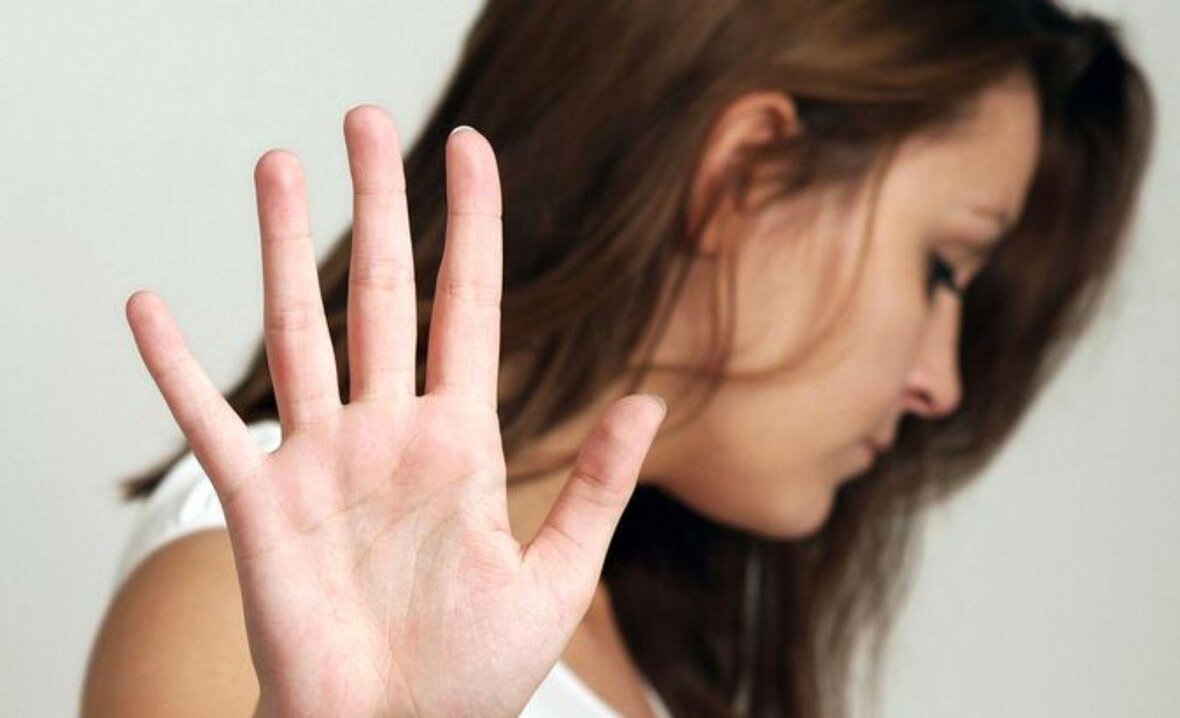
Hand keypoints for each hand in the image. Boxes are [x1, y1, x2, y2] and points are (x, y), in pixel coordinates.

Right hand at [124, 104, 666, 716]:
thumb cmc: (472, 677)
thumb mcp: (556, 579)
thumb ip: (596, 487)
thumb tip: (649, 401)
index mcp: (461, 444)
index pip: (467, 308)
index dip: (471, 226)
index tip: (468, 149)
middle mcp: (388, 433)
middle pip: (378, 292)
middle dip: (374, 203)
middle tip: (362, 117)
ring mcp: (321, 462)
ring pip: (298, 330)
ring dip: (279, 247)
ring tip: (273, 164)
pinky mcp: (262, 506)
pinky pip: (209, 425)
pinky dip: (176, 370)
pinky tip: (152, 308)